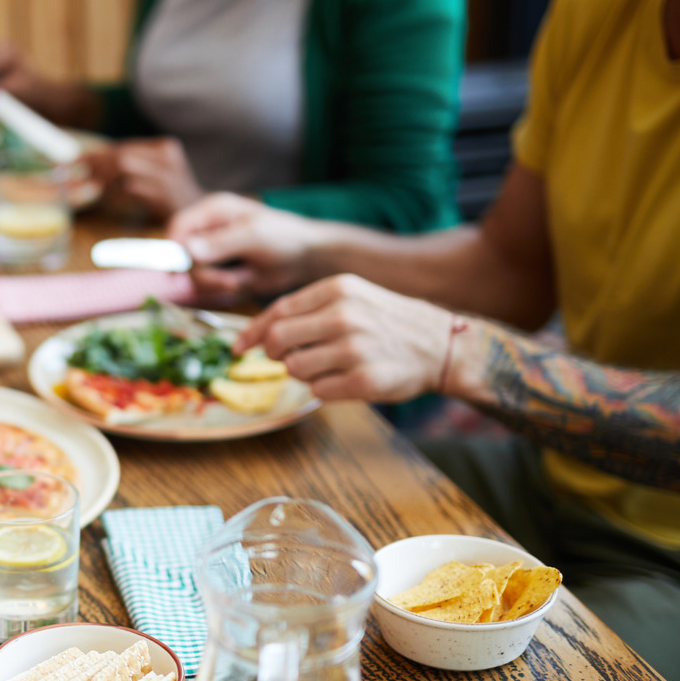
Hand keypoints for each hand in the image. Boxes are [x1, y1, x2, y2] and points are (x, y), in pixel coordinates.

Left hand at [87, 138, 203, 219]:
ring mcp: (167, 175)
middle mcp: (167, 157)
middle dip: (95, 163)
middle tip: (76, 172)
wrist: (200, 219)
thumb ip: (131, 167)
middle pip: (122, 154)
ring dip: (101, 175)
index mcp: (165, 148)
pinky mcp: (163, 194)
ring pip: (124, 166)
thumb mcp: (156, 175)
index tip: (76, 159)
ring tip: (87, 184)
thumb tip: (92, 164)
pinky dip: (113, 190)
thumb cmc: (171, 199)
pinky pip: (130, 186)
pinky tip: (103, 196)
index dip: (98, 153)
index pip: (124, 146)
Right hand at [168, 192, 328, 302]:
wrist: (304, 258)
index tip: (180, 271)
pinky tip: (243, 282)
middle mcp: (207, 230)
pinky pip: (208, 287)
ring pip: (194, 276)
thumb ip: (221, 242)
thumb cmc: (283, 236)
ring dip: (217, 284)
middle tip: (230, 280)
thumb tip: (189, 250)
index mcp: (213, 211)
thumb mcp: (253, 236)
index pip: (178, 227)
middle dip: (206, 274)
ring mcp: (212, 252)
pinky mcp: (220, 271)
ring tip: (241, 280)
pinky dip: (224, 289)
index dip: (174, 249)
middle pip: (183, 257)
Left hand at [237, 275, 453, 402]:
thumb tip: (258, 333)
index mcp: (337, 289)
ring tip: (326, 366)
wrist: (439, 344)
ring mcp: (354, 349)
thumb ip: (308, 309)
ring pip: (294, 368)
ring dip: (300, 372)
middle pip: (277, 341)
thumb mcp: (351, 297)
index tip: (239, 347)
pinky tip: (342, 380)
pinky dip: (322, 389)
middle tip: (284, 358)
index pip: (277, 311)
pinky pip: (317, 391)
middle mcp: (344, 316)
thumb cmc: (385, 322)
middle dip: (273, 354)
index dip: (252, 332)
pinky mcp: (363, 381)